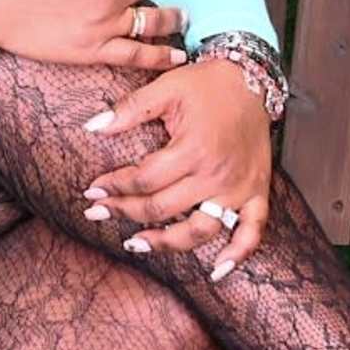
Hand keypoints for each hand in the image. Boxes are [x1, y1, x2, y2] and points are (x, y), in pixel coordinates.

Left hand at [79, 60, 273, 278]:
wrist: (252, 79)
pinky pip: (252, 231)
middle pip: (163, 208)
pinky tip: (217, 271)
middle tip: (98, 213)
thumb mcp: (166, 87)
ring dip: (166, 243)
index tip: (92, 190)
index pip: (144, 180)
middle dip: (124, 212)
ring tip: (136, 244)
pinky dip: (238, 254)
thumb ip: (129, 109)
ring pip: (200, 230)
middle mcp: (216, 174)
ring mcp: (238, 188)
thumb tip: (93, 127)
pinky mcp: (257, 192)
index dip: (113, 187)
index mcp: (193, 149)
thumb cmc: (207, 84)